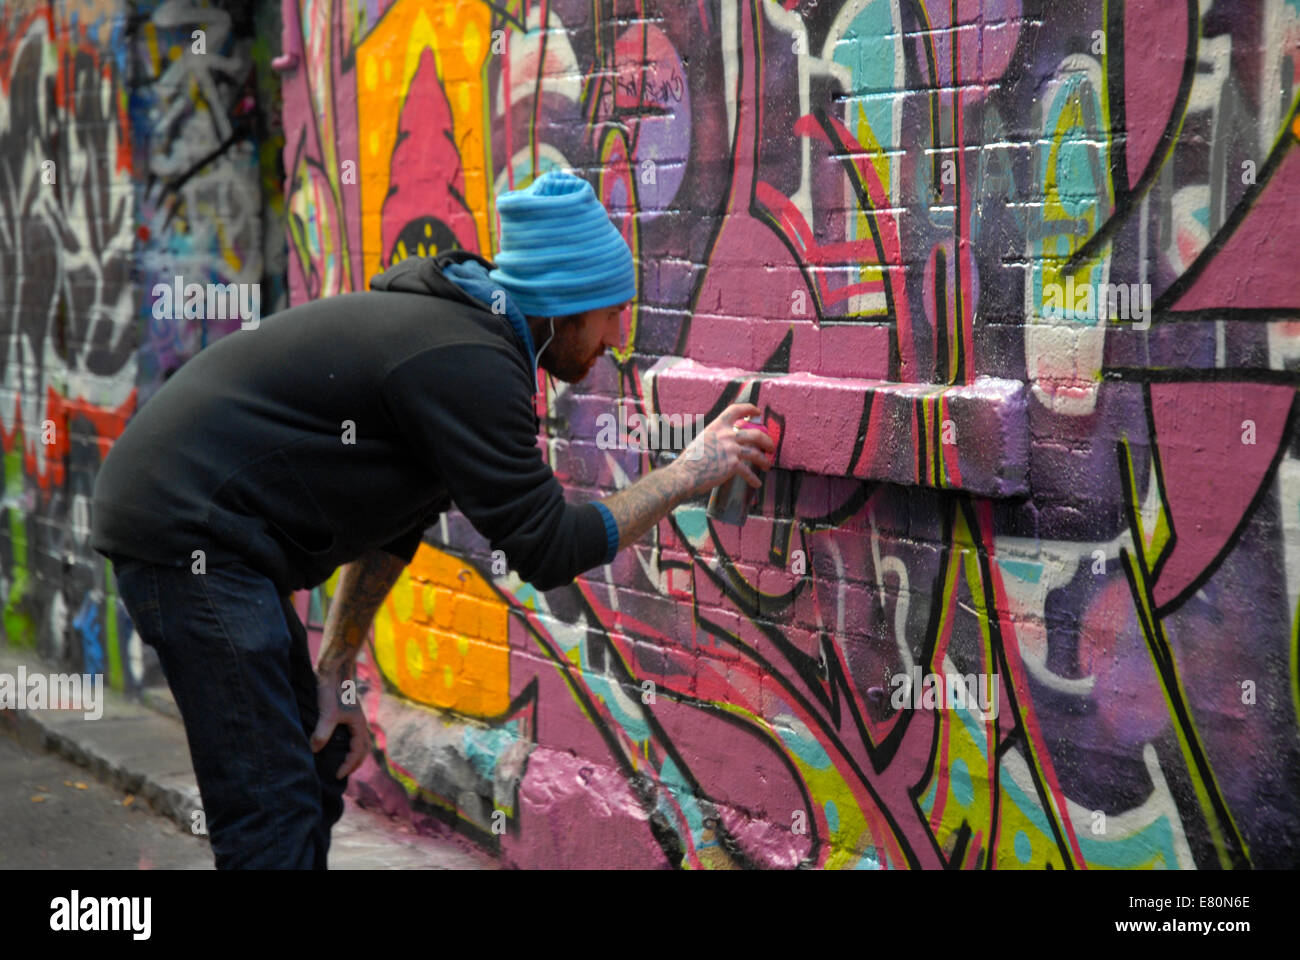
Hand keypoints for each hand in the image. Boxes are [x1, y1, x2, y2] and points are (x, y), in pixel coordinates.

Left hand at [310, 664, 370, 778]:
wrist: (334, 669)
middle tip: (342, 774)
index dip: (348, 766)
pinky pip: (352, 734)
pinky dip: (348, 744)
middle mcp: (360, 723)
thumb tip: (314, 750)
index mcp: (358, 725)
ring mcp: (355, 718)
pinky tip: (336, 745)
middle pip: (363, 749)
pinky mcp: (348, 714)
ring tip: (342, 763)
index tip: (337, 775)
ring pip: (359, 742)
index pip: (357, 752)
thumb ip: (322, 732)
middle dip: (354, 763)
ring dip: (353, 754)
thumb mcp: (327, 713)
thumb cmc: (331, 690)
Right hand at [675, 402, 775, 497]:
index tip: (757, 411)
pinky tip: (757, 483)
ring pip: (756, 452)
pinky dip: (753, 479)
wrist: (685, 474)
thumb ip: (715, 437)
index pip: (736, 410)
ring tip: (767, 465)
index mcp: (717, 426)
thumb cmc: (690, 460)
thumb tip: (725, 442)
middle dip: (767, 440)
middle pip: (755, 434)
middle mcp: (726, 435)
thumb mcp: (702, 440)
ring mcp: (731, 450)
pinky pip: (748, 471)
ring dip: (764, 460)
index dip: (749, 408)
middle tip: (770, 447)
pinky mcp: (732, 465)